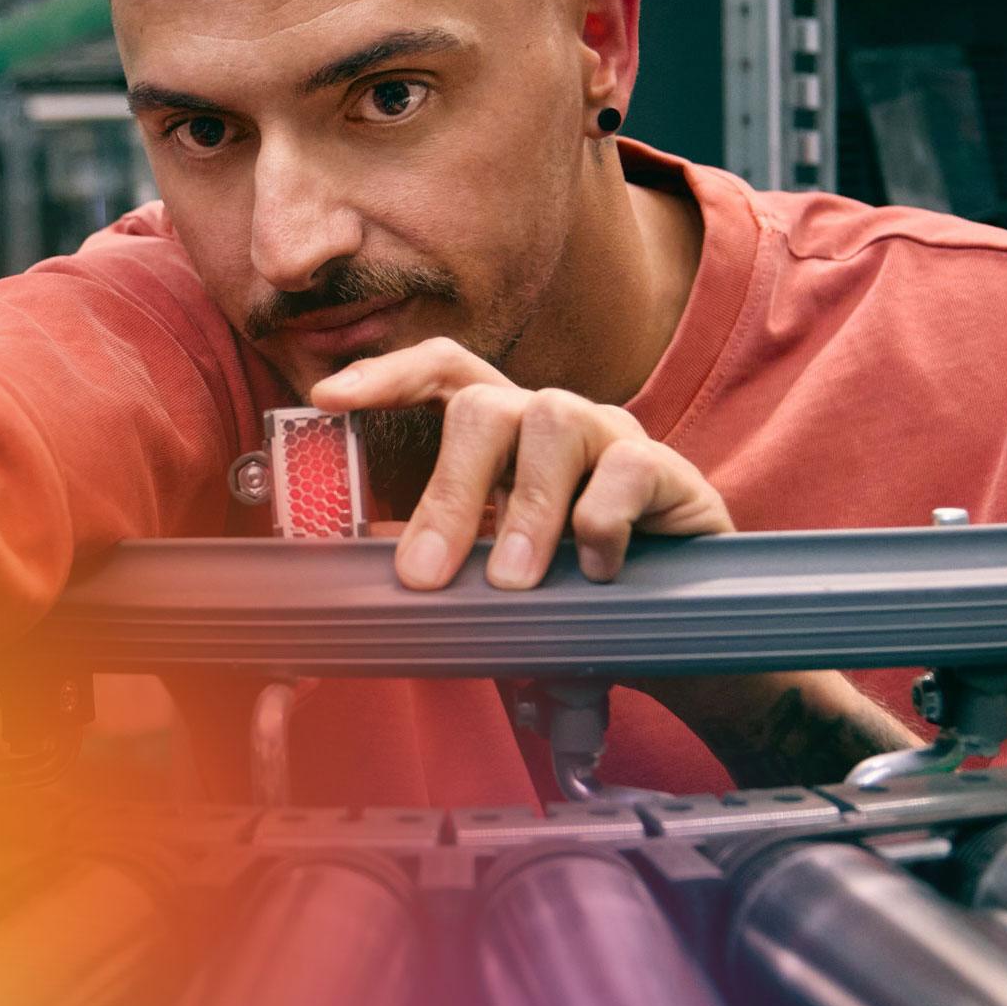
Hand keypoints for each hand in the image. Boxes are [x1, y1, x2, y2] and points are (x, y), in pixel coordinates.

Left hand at [310, 336, 733, 590]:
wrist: (678, 634)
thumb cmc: (570, 596)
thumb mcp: (493, 581)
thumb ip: (442, 566)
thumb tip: (367, 582)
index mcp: (503, 436)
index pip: (444, 371)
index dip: (386, 373)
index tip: (328, 399)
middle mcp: (552, 420)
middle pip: (488, 404)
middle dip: (450, 489)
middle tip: (426, 575)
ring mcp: (611, 437)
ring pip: (555, 422)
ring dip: (525, 509)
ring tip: (514, 583)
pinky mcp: (669, 470)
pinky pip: (625, 469)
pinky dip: (599, 523)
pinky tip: (595, 570)